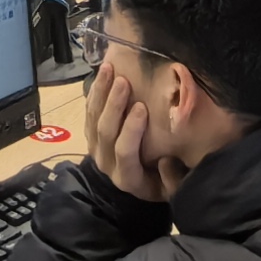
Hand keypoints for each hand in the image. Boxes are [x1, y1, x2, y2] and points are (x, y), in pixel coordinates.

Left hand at [86, 69, 168, 205]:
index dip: (131, 130)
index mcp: (127, 178)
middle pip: (105, 131)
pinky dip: (94, 93)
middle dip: (113, 104)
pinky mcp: (91, 138)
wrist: (137, 186)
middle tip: (122, 81)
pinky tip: (101, 76)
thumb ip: (172, 180)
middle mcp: (107, 164)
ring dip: (100, 93)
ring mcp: (96, 150)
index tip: (141, 107)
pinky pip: (88, 113)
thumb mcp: (170, 191)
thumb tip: (166, 161)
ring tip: (108, 69)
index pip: (125, 151)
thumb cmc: (160, 184)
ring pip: (93, 119)